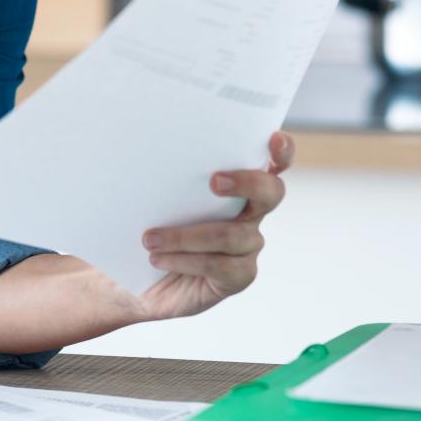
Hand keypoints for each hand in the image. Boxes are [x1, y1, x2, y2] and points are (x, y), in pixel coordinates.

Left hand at [132, 131, 293, 323]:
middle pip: (270, 193)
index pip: (270, 164)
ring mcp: (247, 246)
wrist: (139, 281)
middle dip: (248, 183)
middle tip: (214, 182)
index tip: (274, 139)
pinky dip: (184, 260)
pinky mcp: (238, 276)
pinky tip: (157, 258)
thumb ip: (158, 178)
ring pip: (231, 235)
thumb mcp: (149, 200)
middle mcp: (250, 213)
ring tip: (150, 239)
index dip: (281, 152)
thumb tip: (139, 150)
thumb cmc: (149, 230)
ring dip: (185, 236)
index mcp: (236, 187)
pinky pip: (218, 266)